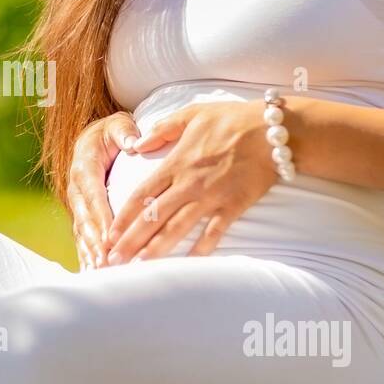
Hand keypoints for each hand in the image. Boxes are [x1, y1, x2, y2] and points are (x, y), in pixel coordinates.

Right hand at [67, 111, 140, 270]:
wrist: (93, 139)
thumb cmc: (111, 133)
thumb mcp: (118, 125)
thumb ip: (124, 132)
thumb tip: (133, 143)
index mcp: (85, 169)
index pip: (94, 196)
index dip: (101, 218)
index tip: (110, 237)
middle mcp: (77, 190)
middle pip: (85, 220)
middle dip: (95, 243)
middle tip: (106, 263)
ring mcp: (77, 205)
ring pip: (81, 232)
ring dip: (90, 253)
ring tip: (100, 273)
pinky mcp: (81, 215)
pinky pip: (82, 238)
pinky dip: (86, 255)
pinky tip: (92, 273)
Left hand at [102, 100, 276, 263]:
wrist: (274, 131)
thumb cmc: (232, 119)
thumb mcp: (191, 114)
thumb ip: (162, 130)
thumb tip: (136, 145)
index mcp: (175, 164)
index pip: (141, 196)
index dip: (123, 217)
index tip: (109, 235)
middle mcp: (188, 184)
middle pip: (152, 217)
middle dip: (131, 241)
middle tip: (114, 261)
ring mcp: (211, 197)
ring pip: (177, 229)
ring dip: (156, 250)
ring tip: (139, 269)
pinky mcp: (233, 206)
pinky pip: (214, 233)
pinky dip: (201, 250)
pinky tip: (188, 266)